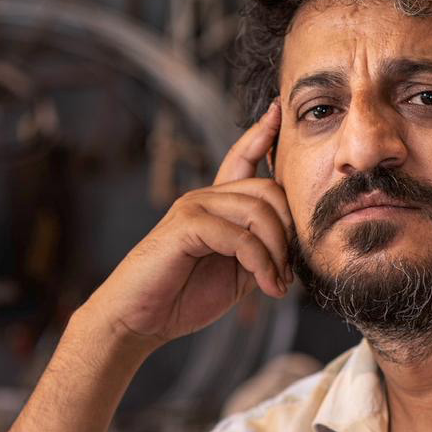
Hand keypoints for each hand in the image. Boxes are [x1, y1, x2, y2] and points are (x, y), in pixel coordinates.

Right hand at [83, 101, 292, 348]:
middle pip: (268, 190)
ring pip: (258, 211)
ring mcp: (193, 207)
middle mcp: (204, 198)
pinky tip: (266, 286)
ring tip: (277, 284)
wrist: (138, 321)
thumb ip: (260, 250)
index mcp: (215, 205)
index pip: (242, 158)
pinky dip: (261, 263)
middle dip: (288, 231)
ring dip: (277, 253)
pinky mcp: (185, 225)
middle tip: (288, 272)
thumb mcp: (234, 272)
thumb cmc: (181, 298)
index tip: (278, 110)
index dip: (261, 134)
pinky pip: (240, 236)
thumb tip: (294, 246)